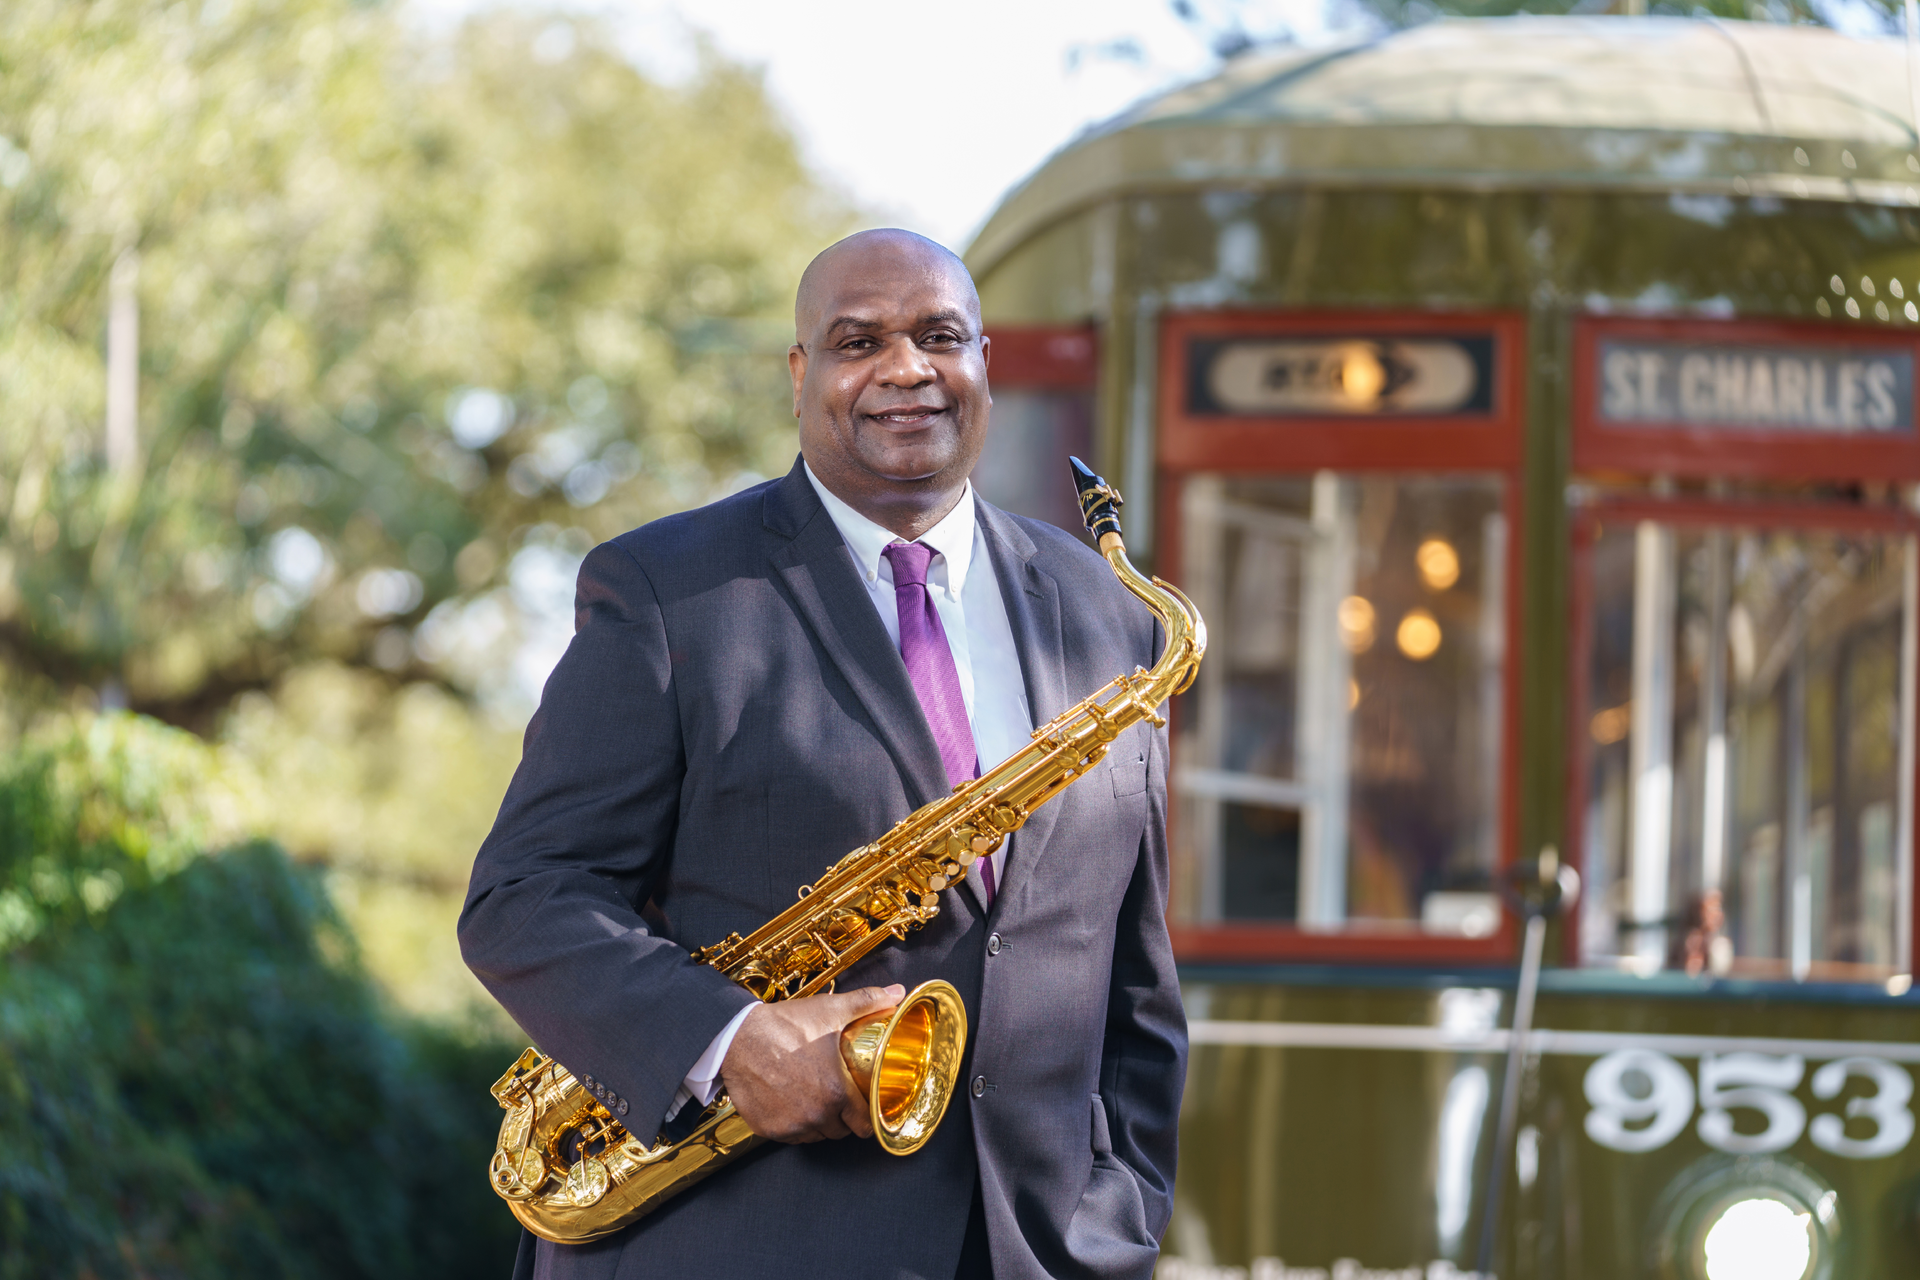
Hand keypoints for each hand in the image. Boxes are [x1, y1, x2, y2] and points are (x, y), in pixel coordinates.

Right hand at [720, 984, 903, 1142]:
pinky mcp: (768, 1130)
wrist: (737, 1038)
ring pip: (815, 1135)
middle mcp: (815, 1115)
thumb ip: (868, 1002)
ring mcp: (790, 1125)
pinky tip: (791, 1102)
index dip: (867, 1116)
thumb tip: (897, 992)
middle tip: (837, 1097)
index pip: (864, 1123)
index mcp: (836, 1093)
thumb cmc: (784, 1026)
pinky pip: (789, 1136)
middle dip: (842, 1118)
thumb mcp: (830, 1010)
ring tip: (814, 1098)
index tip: (863, 1107)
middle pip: (840, 1131)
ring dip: (818, 1123)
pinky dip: (793, 1124)